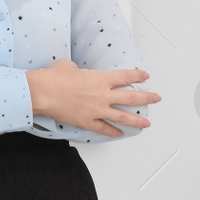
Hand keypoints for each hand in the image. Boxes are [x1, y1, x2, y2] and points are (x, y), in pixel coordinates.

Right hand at [27, 58, 158, 136]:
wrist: (43, 93)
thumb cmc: (53, 78)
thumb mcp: (66, 66)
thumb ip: (76, 69)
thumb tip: (75, 70)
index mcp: (100, 79)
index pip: (125, 76)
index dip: (137, 76)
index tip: (145, 76)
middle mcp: (103, 95)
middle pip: (131, 98)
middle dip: (147, 98)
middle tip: (156, 98)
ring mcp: (97, 110)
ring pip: (123, 117)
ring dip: (136, 120)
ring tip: (146, 124)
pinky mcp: (88, 122)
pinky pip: (104, 128)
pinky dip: (113, 131)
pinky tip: (119, 133)